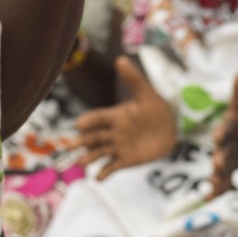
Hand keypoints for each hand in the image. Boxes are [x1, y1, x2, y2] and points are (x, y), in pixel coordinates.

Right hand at [74, 57, 177, 179]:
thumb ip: (134, 79)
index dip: (89, 121)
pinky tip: (98, 178)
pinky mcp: (125, 160)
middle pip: (93, 137)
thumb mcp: (147, 94)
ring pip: (99, 152)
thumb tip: (121, 59)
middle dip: (80, 142)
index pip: (99, 118)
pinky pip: (112, 167)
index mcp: (115, 115)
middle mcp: (112, 131)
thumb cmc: (156, 108)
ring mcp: (118, 146)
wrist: (169, 129)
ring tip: (82, 163)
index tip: (78, 125)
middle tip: (67, 146)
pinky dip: (104, 173)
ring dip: (90, 157)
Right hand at [209, 71, 237, 198]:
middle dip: (220, 159)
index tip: (219, 136)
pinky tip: (209, 198)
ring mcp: (225, 159)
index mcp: (226, 129)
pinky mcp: (229, 171)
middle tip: (219, 164)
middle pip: (220, 152)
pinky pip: (223, 181)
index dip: (222, 132)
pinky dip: (216, 190)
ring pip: (219, 170)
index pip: (225, 130)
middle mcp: (222, 145)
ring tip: (215, 184)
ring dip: (217, 177)